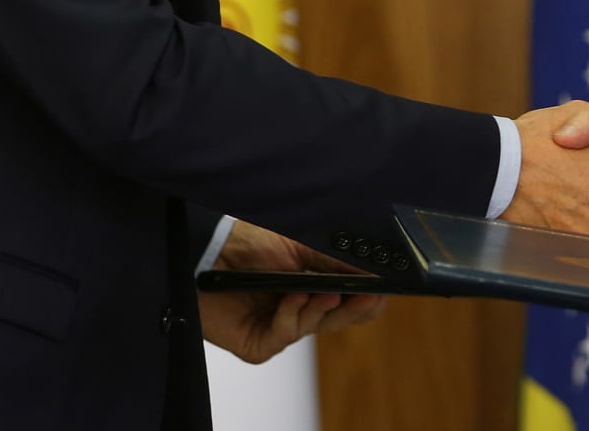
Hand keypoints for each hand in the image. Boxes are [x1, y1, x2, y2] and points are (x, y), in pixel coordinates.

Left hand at [197, 220, 385, 363]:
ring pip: (315, 327)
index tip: (382, 290)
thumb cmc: (247, 243)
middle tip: (370, 298)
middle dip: (355, 308)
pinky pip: (286, 334)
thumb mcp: (299, 244)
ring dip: (321, 309)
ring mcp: (280, 328)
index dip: (366, 299)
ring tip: (327, 292)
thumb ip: (334, 259)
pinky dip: (291, 315)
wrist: (206, 251)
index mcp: (312, 287)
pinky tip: (292, 296)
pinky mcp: (260, 344)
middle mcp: (298, 309)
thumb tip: (372, 269)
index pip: (348, 301)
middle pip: (338, 318)